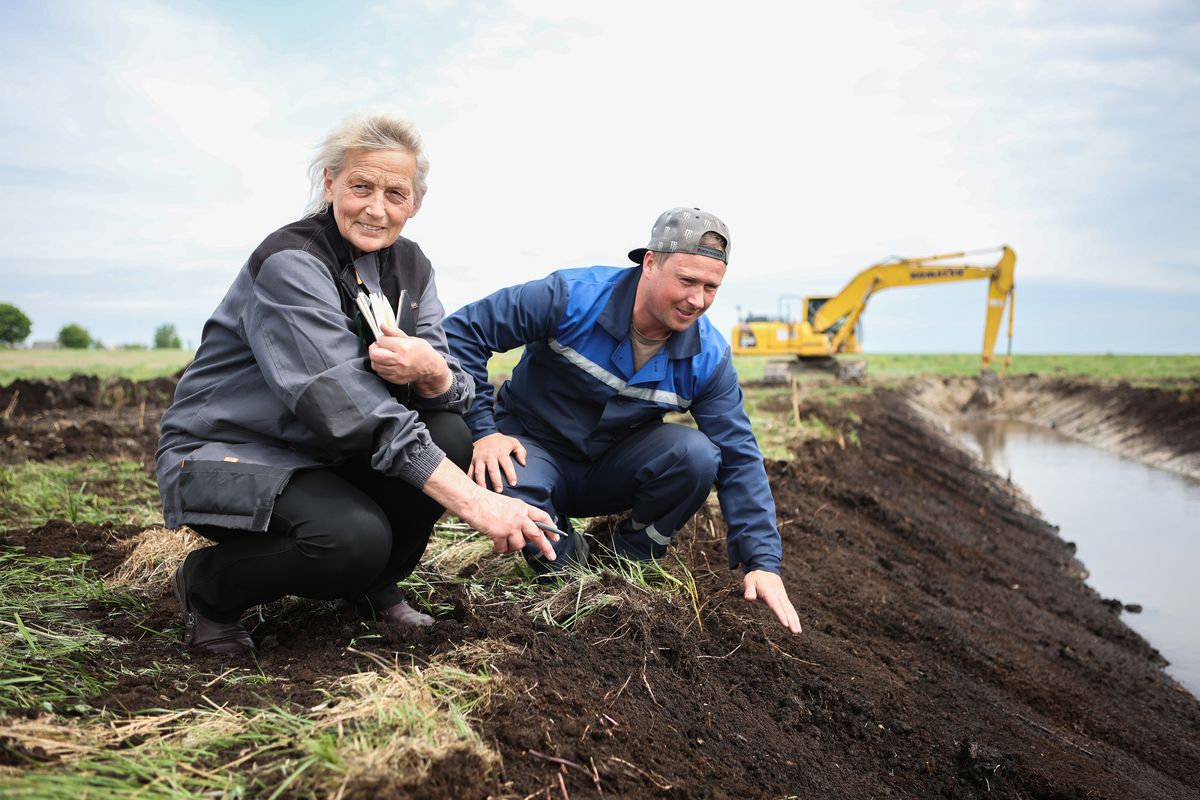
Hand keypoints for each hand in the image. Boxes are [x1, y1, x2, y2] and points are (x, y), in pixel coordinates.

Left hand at [369, 323, 451, 396]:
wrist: (431, 368)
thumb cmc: (423, 352)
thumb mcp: (411, 338)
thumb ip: (394, 333)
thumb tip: (383, 326)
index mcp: (403, 348)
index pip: (381, 341)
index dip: (382, 339)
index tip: (385, 339)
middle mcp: (399, 360)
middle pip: (374, 354)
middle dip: (374, 349)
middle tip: (380, 347)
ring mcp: (396, 371)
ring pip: (375, 364)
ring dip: (377, 358)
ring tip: (384, 355)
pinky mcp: (395, 379)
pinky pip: (380, 372)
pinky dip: (381, 367)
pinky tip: (388, 363)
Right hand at [421, 459, 557, 559]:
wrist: (472, 500)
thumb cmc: (486, 503)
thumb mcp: (508, 505)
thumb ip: (519, 517)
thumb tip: (525, 535)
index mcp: (522, 507)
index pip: (542, 517)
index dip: (550, 528)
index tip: (556, 537)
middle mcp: (519, 516)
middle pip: (537, 534)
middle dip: (546, 547)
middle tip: (552, 556)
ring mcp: (510, 525)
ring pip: (519, 545)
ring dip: (511, 548)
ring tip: (503, 544)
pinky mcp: (500, 533)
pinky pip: (504, 548)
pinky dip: (499, 549)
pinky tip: (494, 546)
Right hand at [469, 433, 526, 491]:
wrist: (484, 433)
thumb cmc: (501, 442)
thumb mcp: (514, 443)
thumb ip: (521, 452)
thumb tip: (523, 464)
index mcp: (501, 452)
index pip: (507, 465)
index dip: (511, 474)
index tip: (513, 484)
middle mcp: (489, 455)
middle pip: (493, 469)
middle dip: (496, 481)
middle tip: (499, 491)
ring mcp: (479, 457)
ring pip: (479, 471)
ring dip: (481, 482)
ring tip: (484, 492)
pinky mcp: (471, 459)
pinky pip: (469, 469)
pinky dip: (469, 478)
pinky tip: (471, 487)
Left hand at [743, 570, 801, 633]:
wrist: (765, 567)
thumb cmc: (756, 577)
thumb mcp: (749, 581)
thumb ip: (749, 591)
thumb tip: (748, 599)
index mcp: (769, 593)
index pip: (776, 606)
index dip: (781, 615)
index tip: (786, 624)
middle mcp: (778, 595)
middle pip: (786, 610)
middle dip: (791, 621)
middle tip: (795, 632)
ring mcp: (783, 596)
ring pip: (790, 610)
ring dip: (795, 620)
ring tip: (798, 632)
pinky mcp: (784, 598)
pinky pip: (790, 608)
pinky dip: (795, 616)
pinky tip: (797, 625)